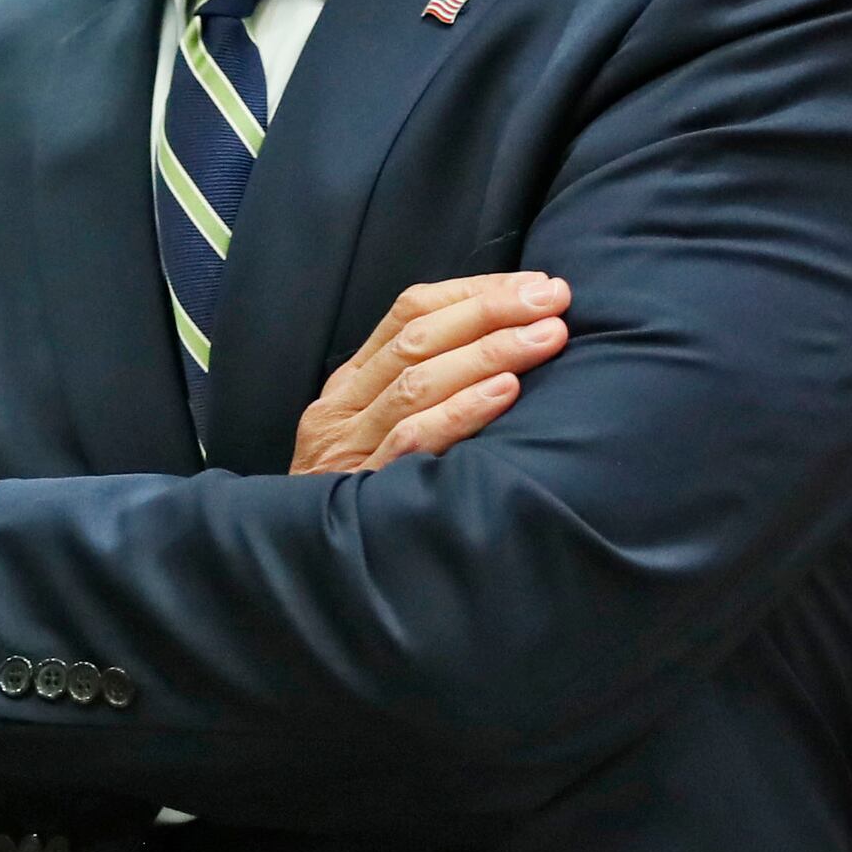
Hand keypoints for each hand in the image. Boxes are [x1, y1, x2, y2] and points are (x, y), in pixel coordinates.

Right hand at [289, 272, 572, 473]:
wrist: (298, 566)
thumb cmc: (360, 500)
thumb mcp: (372, 437)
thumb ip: (420, 394)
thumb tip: (508, 347)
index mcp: (348, 386)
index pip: (409, 313)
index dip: (474, 292)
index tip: (534, 285)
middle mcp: (343, 409)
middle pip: (419, 339)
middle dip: (491, 312)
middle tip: (554, 300)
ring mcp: (349, 449)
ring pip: (420, 382)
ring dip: (490, 352)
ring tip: (547, 336)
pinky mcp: (362, 488)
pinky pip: (414, 439)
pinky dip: (462, 411)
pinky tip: (507, 392)